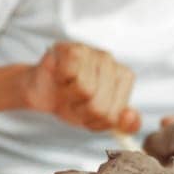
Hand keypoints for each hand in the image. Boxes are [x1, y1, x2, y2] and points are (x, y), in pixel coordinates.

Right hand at [21, 42, 139, 133]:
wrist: (43, 89)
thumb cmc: (73, 101)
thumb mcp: (100, 119)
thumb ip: (124, 125)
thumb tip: (130, 115)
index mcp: (124, 77)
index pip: (113, 116)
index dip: (94, 121)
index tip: (87, 112)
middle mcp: (110, 61)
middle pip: (99, 107)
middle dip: (80, 111)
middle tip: (74, 101)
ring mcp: (91, 53)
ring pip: (84, 91)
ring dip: (69, 96)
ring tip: (67, 88)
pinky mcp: (70, 49)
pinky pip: (69, 74)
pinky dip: (60, 81)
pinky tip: (60, 77)